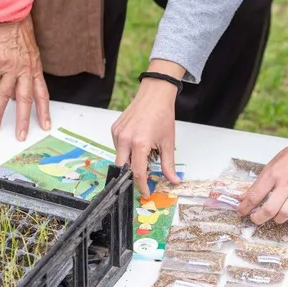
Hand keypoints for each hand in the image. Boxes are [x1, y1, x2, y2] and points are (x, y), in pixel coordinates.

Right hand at [0, 15, 50, 140]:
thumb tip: (25, 84)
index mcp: (36, 69)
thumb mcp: (32, 52)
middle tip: (21, 135)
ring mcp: (10, 67)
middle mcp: (25, 71)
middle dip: (23, 120)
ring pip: (5, 95)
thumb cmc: (21, 33)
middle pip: (25, 100)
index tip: (45, 125)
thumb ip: (29, 69)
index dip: (44, 111)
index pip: (43, 95)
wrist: (11, 17)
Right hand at [112, 61, 183, 195]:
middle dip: (132, 175)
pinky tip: (137, 143)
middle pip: (123, 168)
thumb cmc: (162, 114)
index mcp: (140, 143)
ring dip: (130, 161)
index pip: (138, 172)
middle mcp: (125, 139)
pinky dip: (126, 150)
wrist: (154, 94)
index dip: (142, 185)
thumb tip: (173, 180)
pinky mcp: (114, 129)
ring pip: (120, 157)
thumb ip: (169, 164)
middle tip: (143, 178)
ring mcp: (118, 134)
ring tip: (144, 152)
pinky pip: (117, 147)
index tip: (145, 192)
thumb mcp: (168, 142)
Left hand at [237, 137, 287, 224]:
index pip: (255, 195)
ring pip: (286, 214)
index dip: (245, 207)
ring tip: (275, 215)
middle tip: (255, 218)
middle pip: (269, 209)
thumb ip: (259, 183)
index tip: (241, 211)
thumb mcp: (271, 165)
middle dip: (258, 218)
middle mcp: (286, 183)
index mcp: (273, 174)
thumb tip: (244, 197)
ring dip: (278, 219)